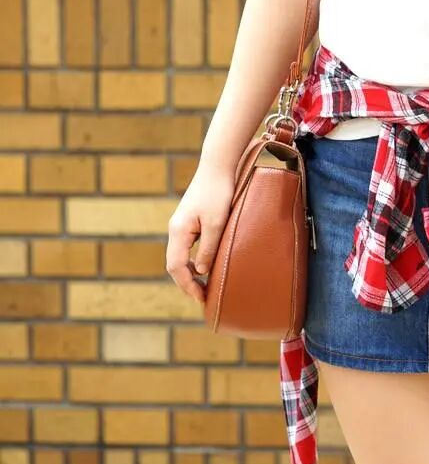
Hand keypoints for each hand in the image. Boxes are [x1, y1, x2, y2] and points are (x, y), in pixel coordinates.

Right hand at [165, 164, 234, 304]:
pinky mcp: (188, 221)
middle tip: (203, 297)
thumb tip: (202, 271)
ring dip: (189, 272)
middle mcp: (175, 229)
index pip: (176, 267)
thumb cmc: (218, 192)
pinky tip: (205, 265)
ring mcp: (181, 225)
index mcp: (178, 231)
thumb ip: (208, 248)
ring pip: (179, 256)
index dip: (187, 285)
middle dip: (187, 282)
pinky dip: (192, 260)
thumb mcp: (217, 223)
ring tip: (204, 286)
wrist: (217, 165)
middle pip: (175, 264)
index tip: (200, 298)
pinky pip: (186, 247)